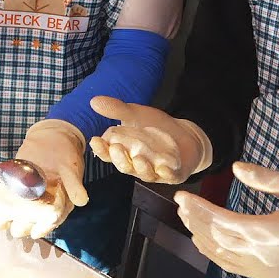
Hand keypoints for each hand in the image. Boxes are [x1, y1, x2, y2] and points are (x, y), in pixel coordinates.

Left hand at [0, 119, 87, 239]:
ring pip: (15, 215)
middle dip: (20, 226)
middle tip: (10, 224)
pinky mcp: (16, 187)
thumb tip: (82, 201)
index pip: (49, 223)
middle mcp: (43, 205)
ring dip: (5, 220)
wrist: (54, 137)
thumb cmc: (65, 155)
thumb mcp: (71, 169)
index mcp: (59, 205)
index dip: (40, 229)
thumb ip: (74, 185)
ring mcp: (28, 197)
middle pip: (29, 223)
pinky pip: (5, 200)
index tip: (33, 231)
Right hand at [88, 96, 211, 183]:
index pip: (109, 153)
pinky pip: (169, 176)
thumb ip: (117, 110)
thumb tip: (94, 101)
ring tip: (138, 158)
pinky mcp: (173, 174)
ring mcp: (155, 171)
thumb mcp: (136, 114)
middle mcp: (137, 164)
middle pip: (125, 165)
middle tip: (116, 148)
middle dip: (120, 159)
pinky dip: (166, 173)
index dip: (101, 149)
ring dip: (141, 167)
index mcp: (125, 152)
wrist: (184, 134)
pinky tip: (163, 168)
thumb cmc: (155, 127)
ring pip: (145, 173)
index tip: (95, 140)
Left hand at [175, 163, 278, 277]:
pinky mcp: (265, 274)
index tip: (183, 196)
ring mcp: (263, 268)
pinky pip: (231, 266)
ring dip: (200, 235)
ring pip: (221, 254)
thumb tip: (236, 168)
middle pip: (217, 238)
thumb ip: (264, 177)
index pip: (222, 221)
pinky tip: (202, 240)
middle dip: (195, 220)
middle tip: (181, 204)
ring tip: (187, 217)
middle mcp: (263, 255)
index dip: (199, 209)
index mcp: (270, 232)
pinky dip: (213, 253)